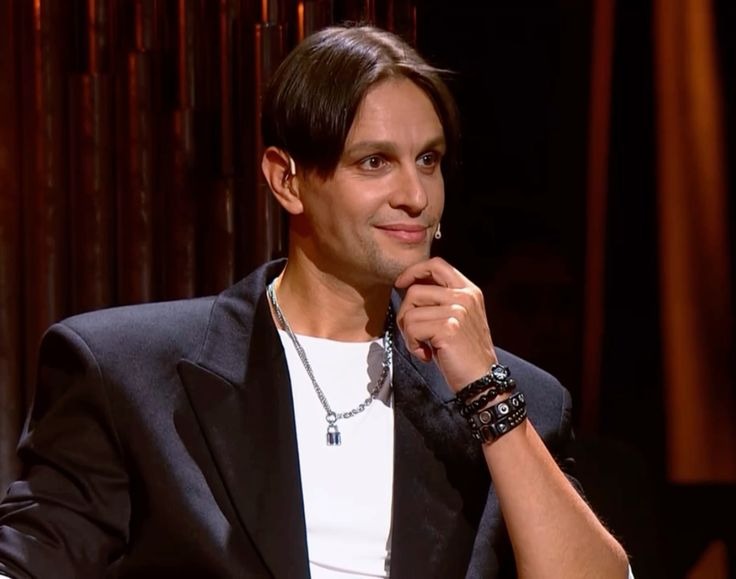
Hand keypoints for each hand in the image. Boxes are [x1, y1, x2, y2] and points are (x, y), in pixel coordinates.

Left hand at [394, 257, 496, 391]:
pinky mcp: (449, 328)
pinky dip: (412, 345)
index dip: (414, 271)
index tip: (401, 284)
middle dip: (405, 312)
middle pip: (415, 289)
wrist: (481, 380)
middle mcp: (465, 296)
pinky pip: (412, 329)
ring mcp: (458, 311)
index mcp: (469, 290)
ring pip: (410, 312)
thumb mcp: (456, 318)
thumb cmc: (463, 353)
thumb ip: (440, 300)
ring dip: (408, 333)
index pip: (437, 264)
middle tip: (413, 332)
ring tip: (423, 346)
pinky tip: (426, 354)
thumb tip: (408, 286)